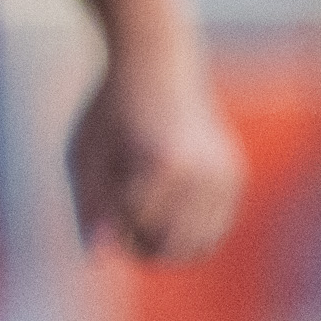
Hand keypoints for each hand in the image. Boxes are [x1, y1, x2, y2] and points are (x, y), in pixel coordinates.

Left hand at [66, 46, 241, 261]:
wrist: (156, 60)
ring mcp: (225, 173)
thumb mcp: (85, 155)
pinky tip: (165, 200)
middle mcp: (203, 171)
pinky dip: (189, 227)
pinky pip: (214, 228)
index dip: (112, 229)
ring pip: (199, 246)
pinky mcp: (235, 174)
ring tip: (140, 208)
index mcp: (162, 165)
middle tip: (121, 213)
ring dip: (168, 240)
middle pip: (172, 249)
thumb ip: (90, 207)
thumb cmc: (110, 110)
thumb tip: (98, 261)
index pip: (135, 236)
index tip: (102, 200)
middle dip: (143, 244)